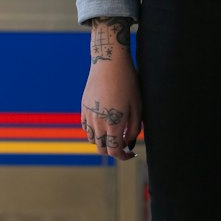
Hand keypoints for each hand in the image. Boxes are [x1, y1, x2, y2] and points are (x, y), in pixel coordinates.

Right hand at [80, 18, 141, 159]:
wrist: (109, 63)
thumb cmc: (128, 83)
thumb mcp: (137, 106)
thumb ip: (133, 128)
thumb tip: (128, 143)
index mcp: (114, 123)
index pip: (114, 151)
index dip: (123, 157)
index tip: (130, 154)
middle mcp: (98, 122)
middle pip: (102, 149)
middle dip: (113, 151)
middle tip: (124, 144)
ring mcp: (88, 115)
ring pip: (92, 140)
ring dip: (103, 142)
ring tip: (114, 133)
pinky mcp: (83, 108)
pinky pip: (86, 128)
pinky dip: (94, 132)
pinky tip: (104, 125)